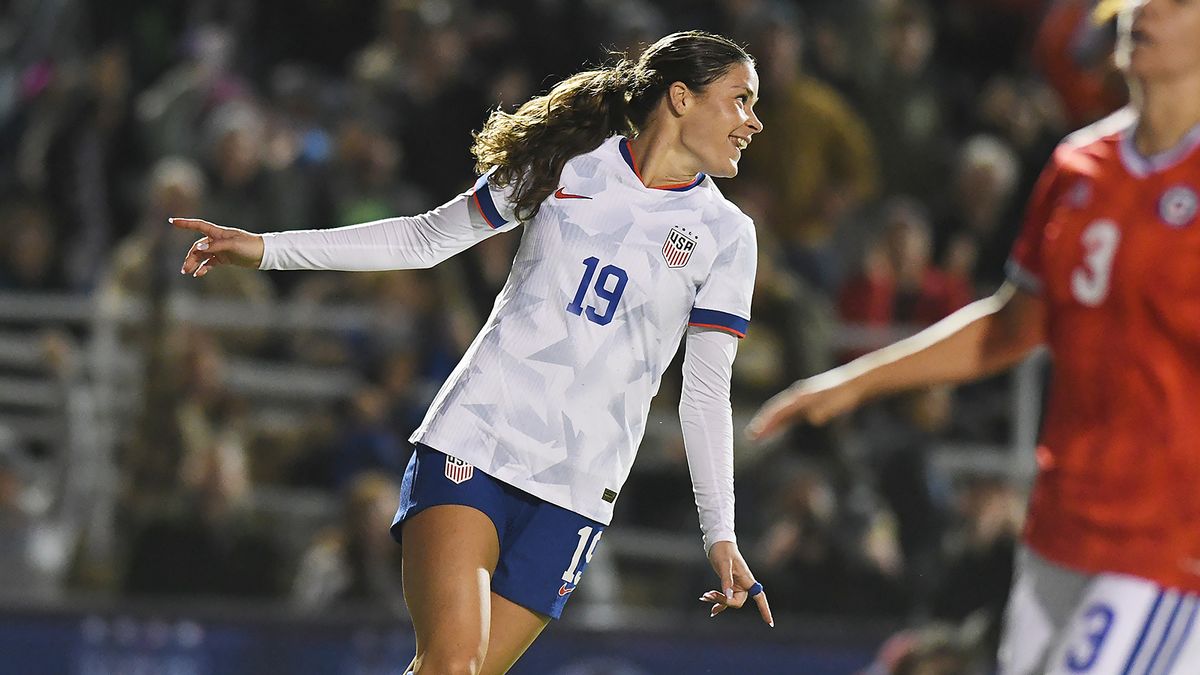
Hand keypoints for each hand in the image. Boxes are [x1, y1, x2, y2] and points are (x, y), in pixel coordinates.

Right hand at [172, 218, 265, 277]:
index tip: (172, 221)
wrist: (263, 254)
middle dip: (190, 256)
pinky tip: (198, 274)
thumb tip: (198, 247)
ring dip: (194, 263)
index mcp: (218, 233)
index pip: (198, 226)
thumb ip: (215, 246)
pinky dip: (203, 268)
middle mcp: (217, 240)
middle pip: (198, 247)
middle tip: (184, 269)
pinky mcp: (224, 258)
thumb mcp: (232, 245)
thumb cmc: (250, 245)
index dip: (185, 224)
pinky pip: (210, 262)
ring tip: (188, 272)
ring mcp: (220, 249)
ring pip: (202, 256)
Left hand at [700, 541, 772, 626]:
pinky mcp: (729, 585)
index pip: (759, 597)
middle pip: (737, 602)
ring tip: (704, 596)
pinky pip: (725, 598)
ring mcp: (736, 585)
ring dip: (717, 601)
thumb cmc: (724, 551)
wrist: (718, 543)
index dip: (765, 610)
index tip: (769, 623)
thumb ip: (726, 580)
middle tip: (707, 594)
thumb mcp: (724, 565)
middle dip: (723, 601)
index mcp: (747, 579)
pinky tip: (706, 599)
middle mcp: (744, 584)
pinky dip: (716, 601)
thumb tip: (727, 596)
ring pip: (729, 601)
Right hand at [745, 372, 864, 441]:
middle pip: (775, 410)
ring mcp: (800, 400)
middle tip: (750, 436)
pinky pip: (787, 414)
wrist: (852, 383)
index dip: (767, 422)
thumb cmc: (844, 394)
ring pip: (780, 412)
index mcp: (802, 396)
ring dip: (768, 424)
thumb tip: (815, 418)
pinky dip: (778, 422)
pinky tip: (775, 430)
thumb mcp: (837, 402)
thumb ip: (826, 409)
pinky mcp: (805, 404)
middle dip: (762, 423)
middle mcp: (797, 396)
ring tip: (756, 436)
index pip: (780, 410)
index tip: (757, 432)